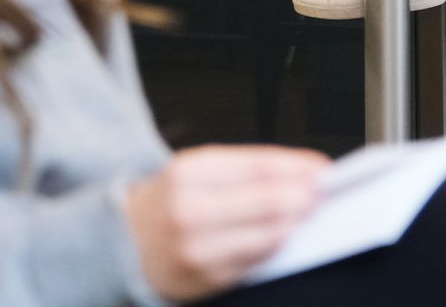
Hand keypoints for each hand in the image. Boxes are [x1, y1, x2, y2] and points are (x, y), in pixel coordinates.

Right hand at [121, 145, 328, 301]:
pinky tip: (283, 235)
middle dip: (305, 197)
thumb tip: (301, 172)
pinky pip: (257, 262)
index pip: (259, 166)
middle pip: (269, 202)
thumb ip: (247, 169)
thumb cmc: (166, 203)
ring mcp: (198, 250)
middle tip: (323, 193)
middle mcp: (190, 211)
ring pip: (268, 236)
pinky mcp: (206, 280)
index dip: (298, 167)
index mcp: (188, 174)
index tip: (322, 169)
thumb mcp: (196, 169)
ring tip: (307, 213)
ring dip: (296, 224)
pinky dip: (276, 246)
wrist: (122, 244)